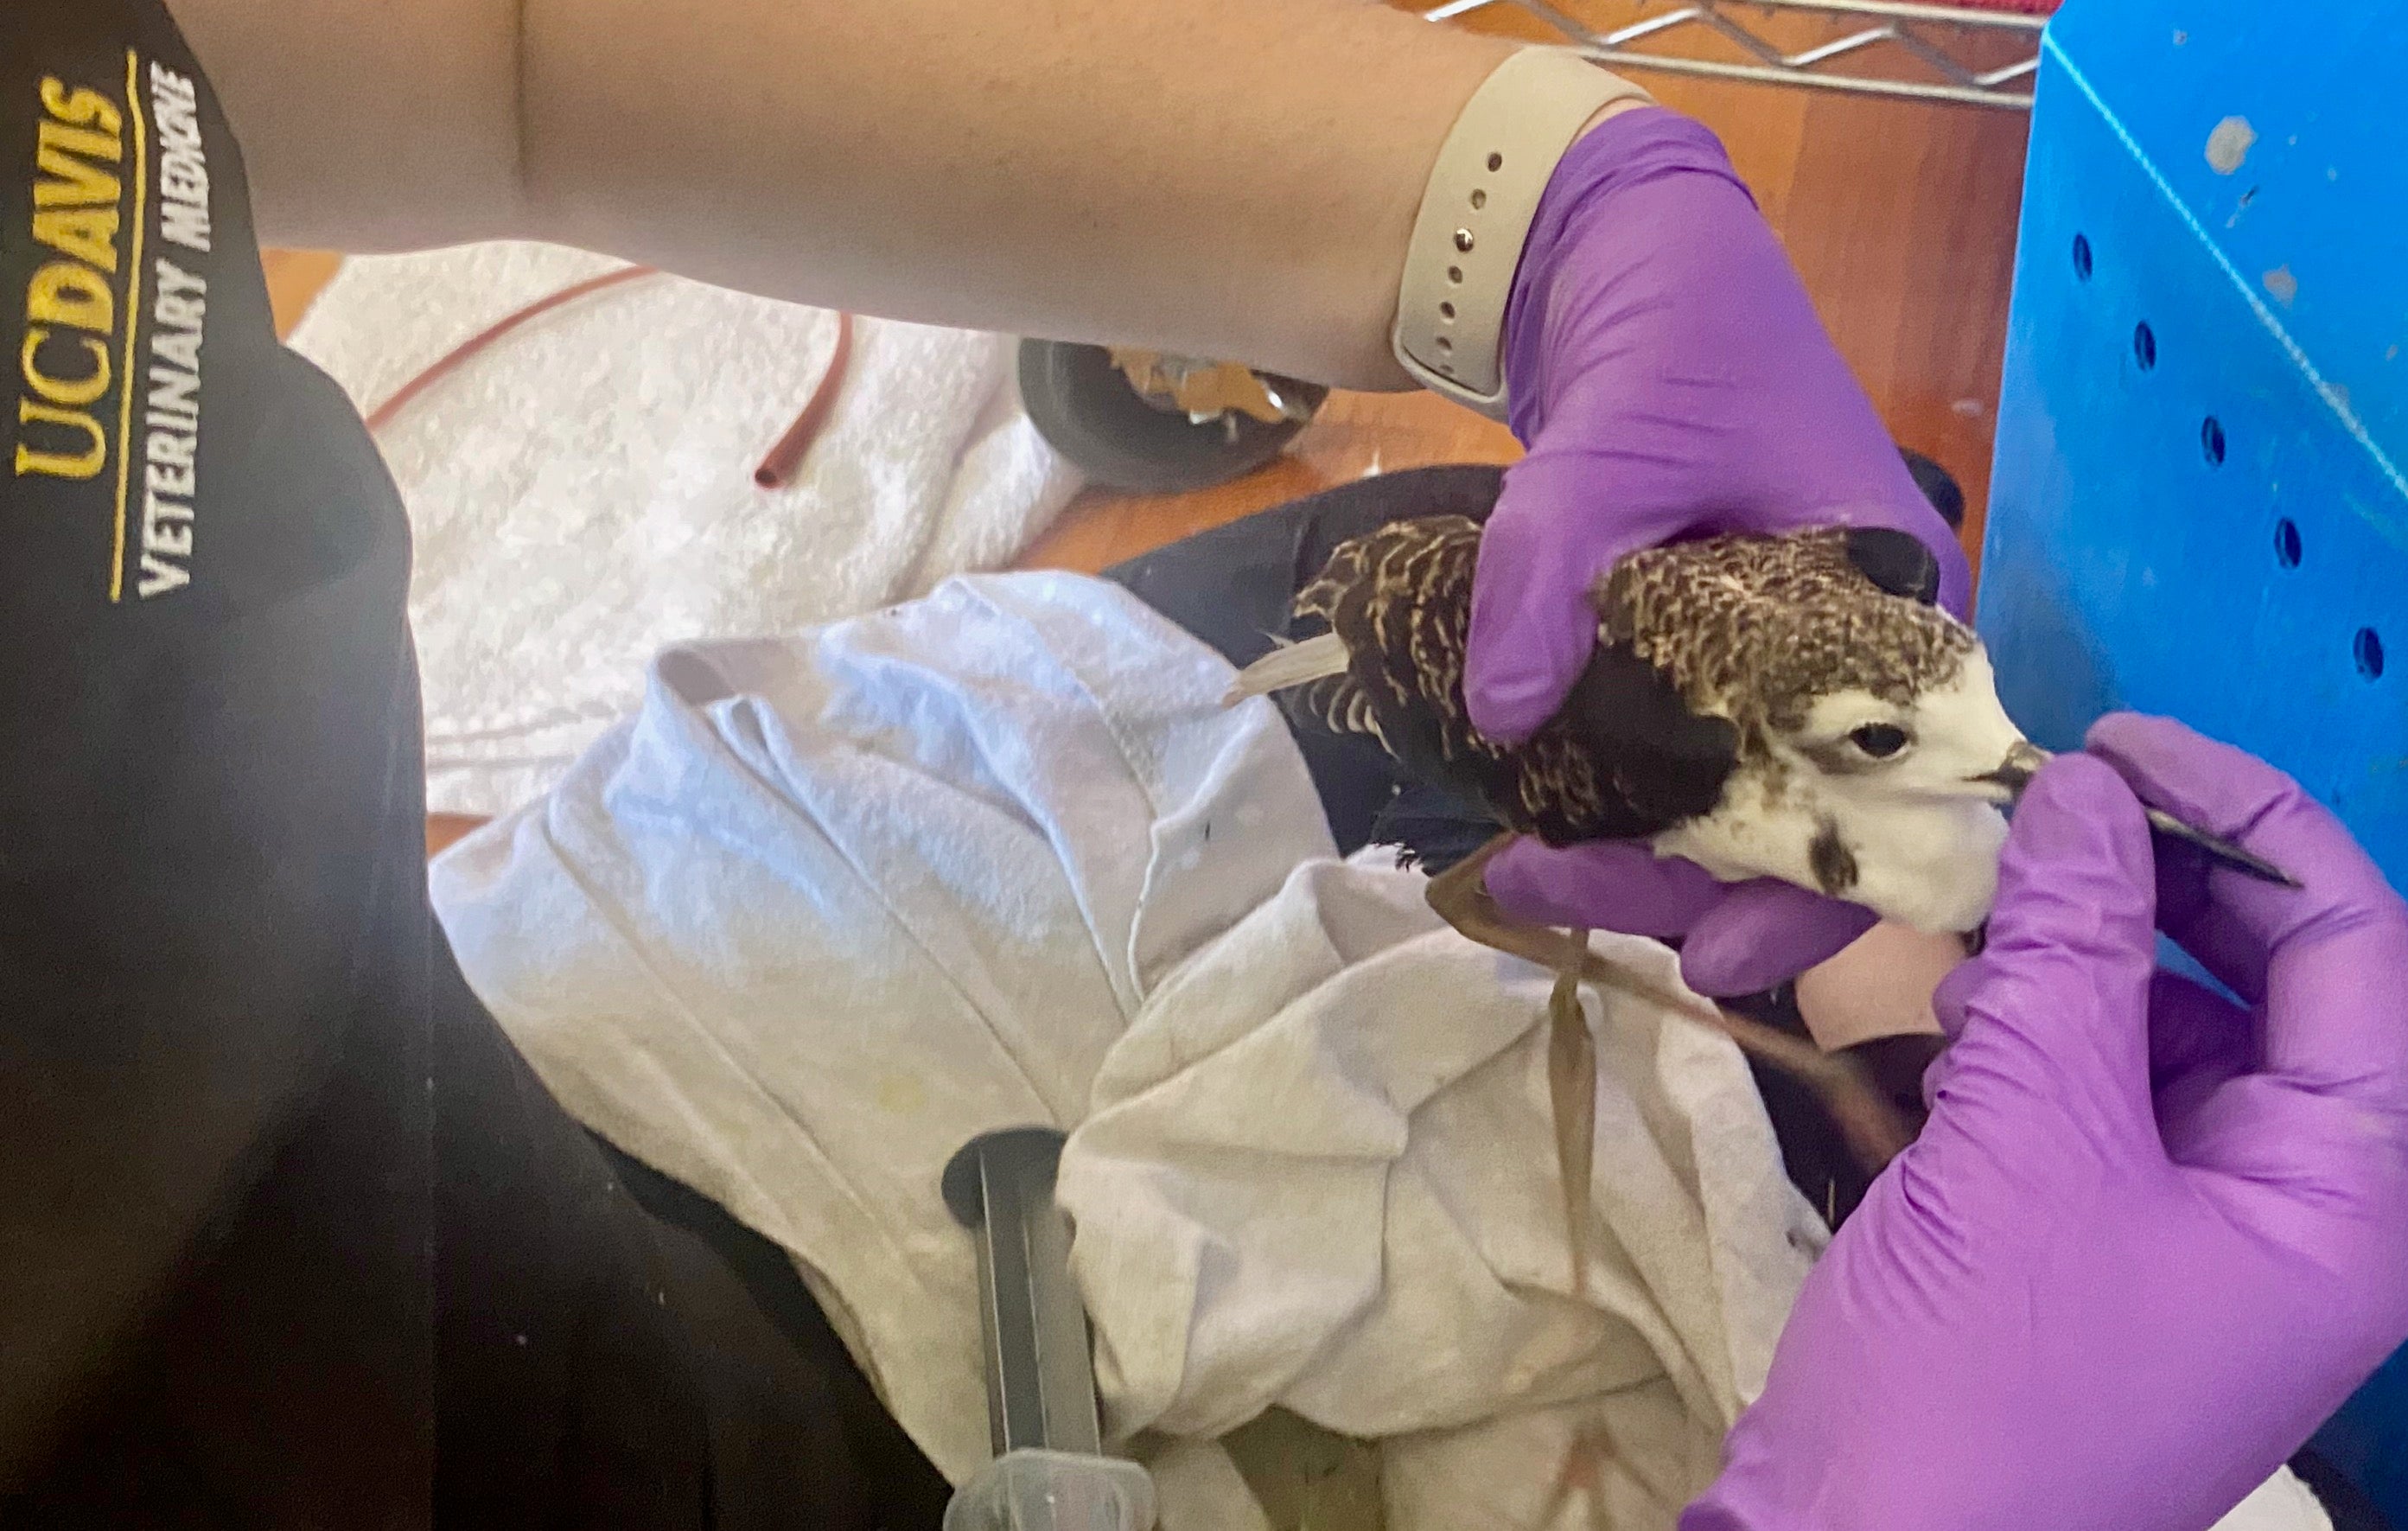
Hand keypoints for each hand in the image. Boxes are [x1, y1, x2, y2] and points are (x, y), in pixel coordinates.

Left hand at [1467, 108, 1966, 992]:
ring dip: (1645, 850)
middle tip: (1553, 889)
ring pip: (1737, 799)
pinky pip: (1686, 753)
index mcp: (1900, 611)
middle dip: (1692, 883)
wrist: (1626, 261)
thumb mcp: (1613, 442)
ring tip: (1527, 867)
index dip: (1821, 888)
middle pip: (1806, 820)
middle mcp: (1863, 657)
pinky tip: (1542, 819)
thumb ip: (1555, 573)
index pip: (1898, 794)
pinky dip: (1626, 794)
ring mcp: (1785, 659)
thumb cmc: (1677, 334)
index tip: (1717, 951)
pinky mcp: (1711, 653)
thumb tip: (1504, 718)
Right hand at [1682, 714, 2407, 1530]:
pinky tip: (1934, 1012)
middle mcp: (2298, 1199)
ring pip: (2154, 1028)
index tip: (2114, 743)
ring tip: (1953, 927)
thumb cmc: (1986, 1377)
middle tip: (2025, 812)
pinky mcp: (2092, 1241)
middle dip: (2141, 886)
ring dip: (2060, 959)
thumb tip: (2090, 790)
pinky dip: (2013, 1035)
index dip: (2246, 818)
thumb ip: (2072, 951)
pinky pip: (2083, 1094)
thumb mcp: (2032, 1144)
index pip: (2355, 945)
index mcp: (2352, 1190)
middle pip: (2258, 978)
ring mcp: (2191, 1225)